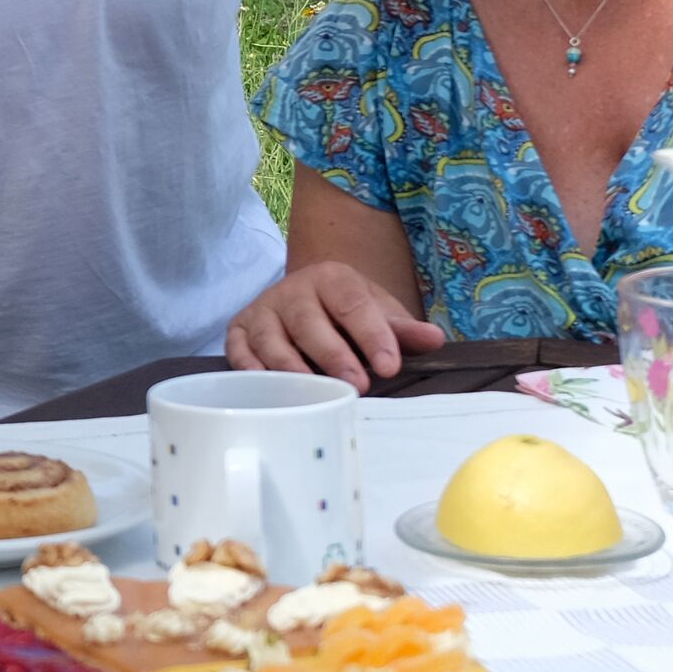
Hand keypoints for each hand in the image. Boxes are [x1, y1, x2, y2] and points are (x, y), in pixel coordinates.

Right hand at [225, 264, 444, 385]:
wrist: (301, 296)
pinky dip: (251, 371)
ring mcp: (261, 310)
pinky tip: (271, 391)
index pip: (352, 304)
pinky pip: (238, 351)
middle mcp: (292, 290)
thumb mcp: (376, 312)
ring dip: (291, 367)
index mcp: (331, 278)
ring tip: (314, 392)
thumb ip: (402, 329)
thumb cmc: (343, 311)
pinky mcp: (237, 330)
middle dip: (332, 354)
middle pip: (308, 321)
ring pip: (270, 338)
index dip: (372, 335)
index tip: (389, 366)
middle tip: (356, 385)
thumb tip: (435, 339)